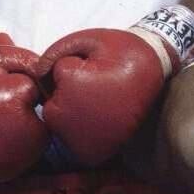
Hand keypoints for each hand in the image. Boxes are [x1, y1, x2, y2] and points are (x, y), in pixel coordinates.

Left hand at [35, 28, 167, 166]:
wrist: (157, 68)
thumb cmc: (120, 50)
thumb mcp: (84, 40)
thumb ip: (53, 53)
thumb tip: (36, 75)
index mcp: (70, 85)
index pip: (53, 75)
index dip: (74, 65)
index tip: (99, 65)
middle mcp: (72, 116)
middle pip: (51, 101)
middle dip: (69, 90)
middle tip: (99, 83)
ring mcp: (81, 138)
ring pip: (59, 121)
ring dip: (72, 109)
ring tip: (101, 99)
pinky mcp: (92, 153)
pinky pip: (71, 141)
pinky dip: (80, 129)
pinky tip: (101, 116)